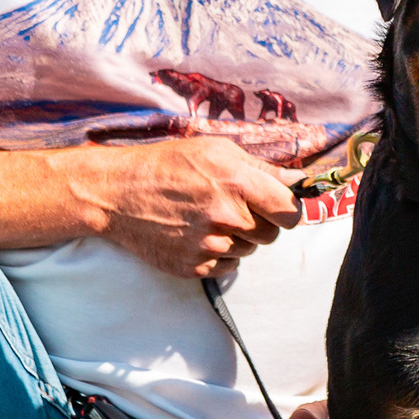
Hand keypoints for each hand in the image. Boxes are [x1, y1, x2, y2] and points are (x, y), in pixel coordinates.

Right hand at [81, 137, 302, 277]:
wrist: (118, 192)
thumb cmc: (169, 164)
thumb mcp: (217, 151)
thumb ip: (263, 168)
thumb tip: (300, 179)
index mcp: (236, 183)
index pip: (290, 212)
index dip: (287, 210)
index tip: (277, 206)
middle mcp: (225, 217)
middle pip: (271, 235)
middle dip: (260, 223)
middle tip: (234, 208)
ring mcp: (208, 246)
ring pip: (248, 251)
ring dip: (238, 238)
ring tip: (208, 218)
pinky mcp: (193, 268)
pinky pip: (227, 267)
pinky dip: (219, 255)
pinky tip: (197, 234)